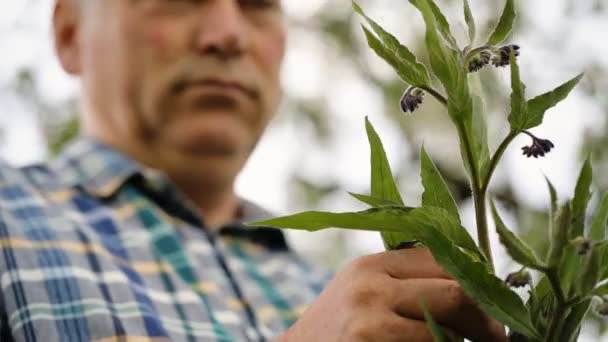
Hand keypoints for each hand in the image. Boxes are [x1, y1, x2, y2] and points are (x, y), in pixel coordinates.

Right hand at [277, 248, 506, 341]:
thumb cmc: (338, 326)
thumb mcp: (363, 289)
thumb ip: (405, 279)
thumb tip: (474, 279)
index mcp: (373, 264)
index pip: (444, 261)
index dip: (477, 282)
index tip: (492, 302)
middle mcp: (371, 286)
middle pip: (456, 293)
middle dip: (486, 320)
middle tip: (497, 338)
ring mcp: (370, 321)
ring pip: (446, 331)